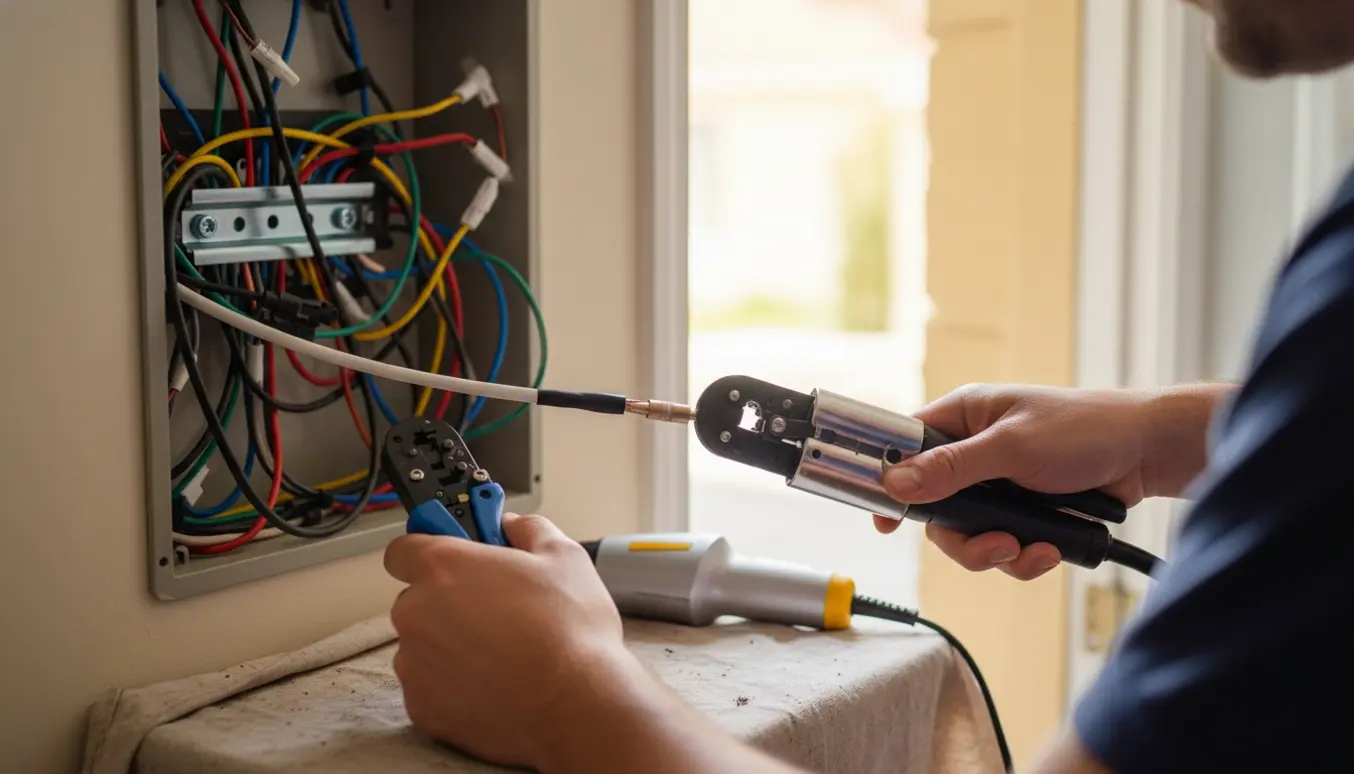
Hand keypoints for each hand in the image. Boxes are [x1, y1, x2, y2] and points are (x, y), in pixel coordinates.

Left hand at [384, 513, 629, 769]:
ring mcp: (414, 664)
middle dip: (449, 601)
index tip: (455, 555)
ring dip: (450, 644)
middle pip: (418, 598)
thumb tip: (512, 527)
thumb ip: (529, 530)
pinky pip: (430, 686)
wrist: (577, 707)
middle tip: (496, 609)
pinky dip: (453, 684)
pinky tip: (495, 683)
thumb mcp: (565, 557)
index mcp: (442, 567)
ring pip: (423, 645)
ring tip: (503, 653)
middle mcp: (415, 613)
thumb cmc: (570, 632)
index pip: (404, 548)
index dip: (431, 550)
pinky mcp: (421, 707)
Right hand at [876, 384, 1159, 579]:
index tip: (885, 522)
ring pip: (970, 534)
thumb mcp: (1011, 448)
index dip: (892, 483)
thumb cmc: (1084, 429)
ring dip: (998, 552)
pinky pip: (1004, 545)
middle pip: (936, 508)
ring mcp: (999, 485)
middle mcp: (973, 451)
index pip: (906, 447)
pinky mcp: (1024, 512)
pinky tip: (1051, 549)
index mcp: (963, 418)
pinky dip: (1025, 556)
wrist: (1148, 453)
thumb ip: (951, 469)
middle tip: (994, 547)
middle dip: (965, 538)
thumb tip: (895, 484)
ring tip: (1032, 550)